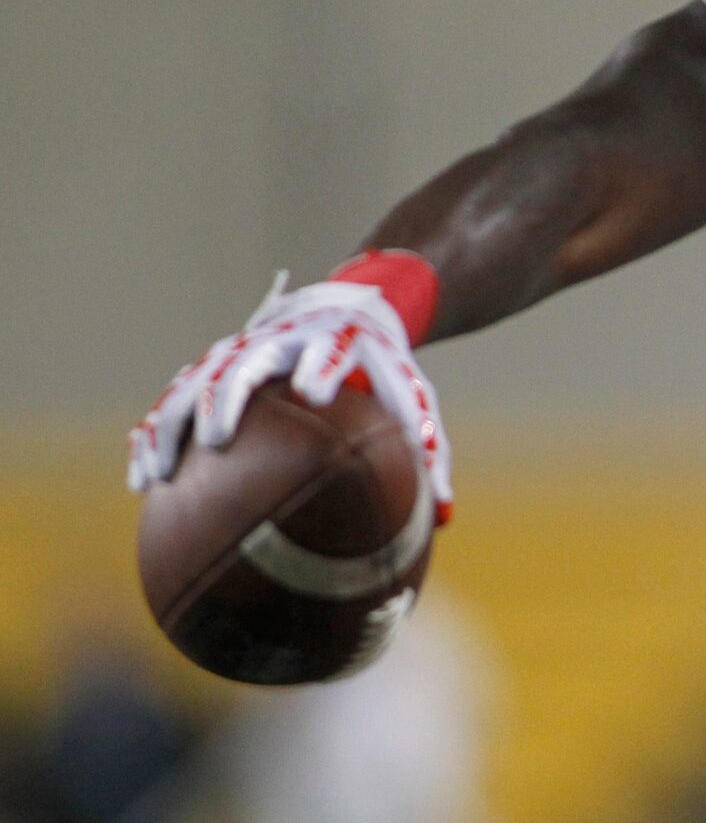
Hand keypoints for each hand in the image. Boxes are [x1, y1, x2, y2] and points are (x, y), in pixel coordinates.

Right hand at [128, 275, 453, 514]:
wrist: (345, 308)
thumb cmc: (383, 367)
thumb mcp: (410, 398)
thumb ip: (428, 448)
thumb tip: (446, 515)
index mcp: (334, 343)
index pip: (327, 350)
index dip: (320, 365)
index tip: (314, 390)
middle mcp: (279, 342)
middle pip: (244, 361)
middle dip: (230, 395)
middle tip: (220, 437)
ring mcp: (238, 352)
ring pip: (195, 382)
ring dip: (174, 424)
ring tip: (160, 475)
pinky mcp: (212, 368)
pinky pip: (175, 401)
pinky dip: (155, 434)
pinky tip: (142, 480)